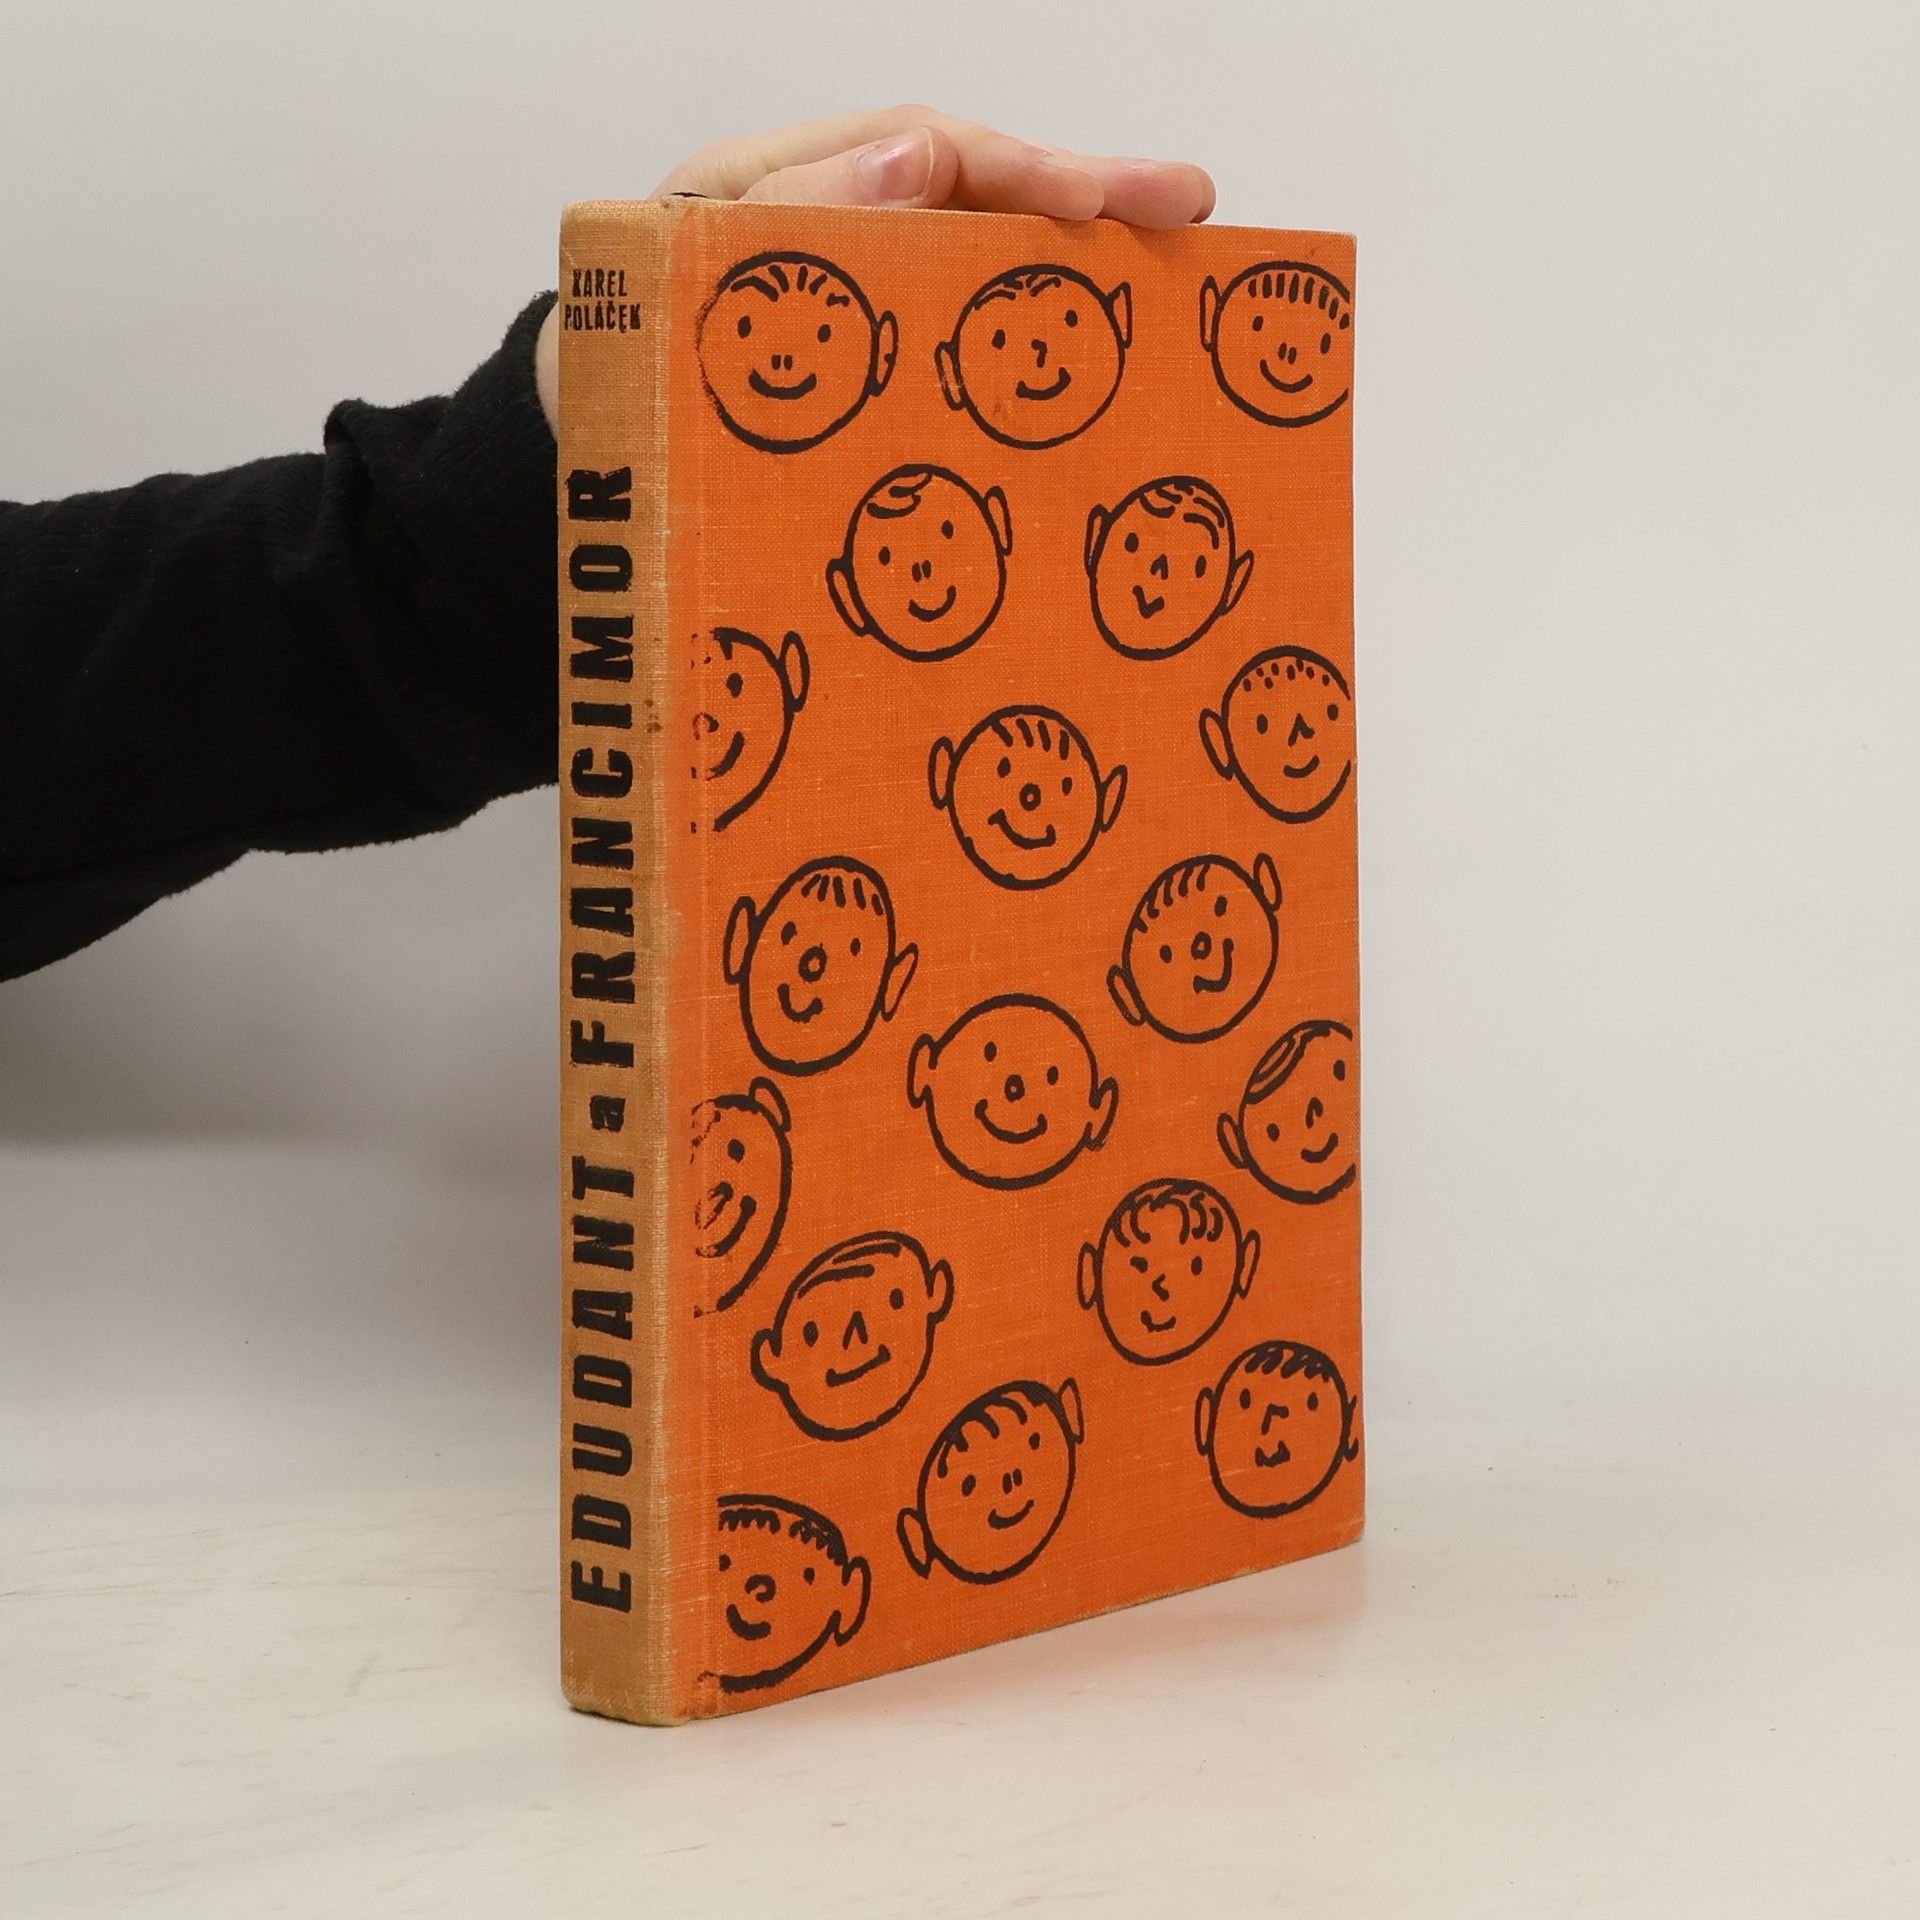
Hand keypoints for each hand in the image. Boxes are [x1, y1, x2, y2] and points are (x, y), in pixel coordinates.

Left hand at [534, 107, 1215, 430]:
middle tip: (1192, 207)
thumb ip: (787, 216)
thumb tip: (916, 155)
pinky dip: (1024, 343)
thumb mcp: (679, 280)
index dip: (1024, 169)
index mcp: (787, 184)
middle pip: (979, 192)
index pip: (931, 148)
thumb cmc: (617, 364)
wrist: (578, 454)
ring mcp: (859, 297)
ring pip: (981, 263)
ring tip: (1174, 281)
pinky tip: (1091, 370)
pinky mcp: (870, 363)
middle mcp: (837, 227)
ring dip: (1075, 271)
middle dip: (1088, 198)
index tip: (1101, 201)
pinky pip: (956, 340)